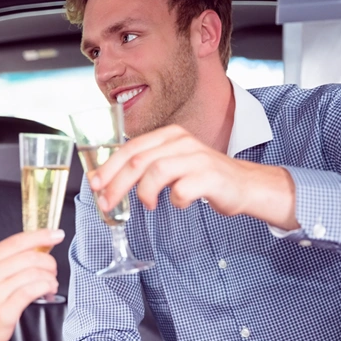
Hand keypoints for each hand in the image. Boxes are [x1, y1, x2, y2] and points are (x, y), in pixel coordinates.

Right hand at [0, 229, 63, 340]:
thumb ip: (10, 260)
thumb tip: (41, 246)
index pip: (17, 241)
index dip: (40, 235)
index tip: (57, 234)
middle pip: (29, 257)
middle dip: (49, 262)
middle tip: (53, 270)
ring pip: (33, 274)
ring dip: (50, 278)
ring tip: (51, 284)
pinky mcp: (3, 310)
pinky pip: (31, 291)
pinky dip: (46, 288)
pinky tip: (48, 292)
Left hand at [89, 125, 298, 229]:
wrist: (245, 185)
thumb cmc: (203, 177)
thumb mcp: (173, 163)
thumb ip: (146, 166)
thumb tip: (107, 182)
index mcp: (169, 135)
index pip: (131, 148)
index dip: (109, 168)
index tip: (95, 185)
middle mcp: (182, 141)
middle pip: (138, 161)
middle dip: (116, 184)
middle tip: (106, 204)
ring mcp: (197, 157)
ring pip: (156, 171)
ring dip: (144, 193)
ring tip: (148, 206)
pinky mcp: (210, 176)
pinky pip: (182, 190)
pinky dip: (175, 201)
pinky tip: (179, 204)